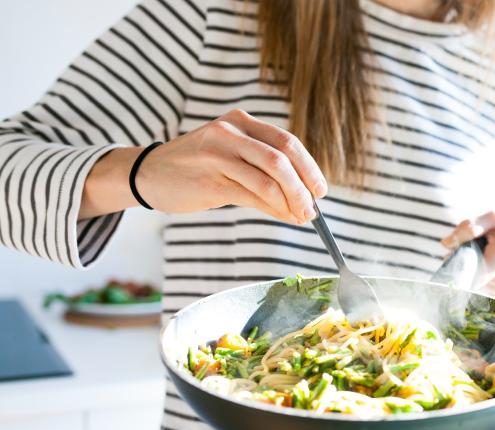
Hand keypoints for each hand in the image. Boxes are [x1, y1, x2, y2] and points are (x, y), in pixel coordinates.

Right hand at [82, 109, 325, 223]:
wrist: (147, 173)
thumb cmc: (197, 167)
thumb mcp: (231, 156)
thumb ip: (264, 169)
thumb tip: (304, 198)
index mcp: (241, 122)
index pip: (286, 142)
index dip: (309, 167)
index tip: (321, 190)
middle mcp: (230, 132)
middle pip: (282, 158)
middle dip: (303, 186)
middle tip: (313, 209)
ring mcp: (218, 154)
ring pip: (269, 179)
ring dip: (291, 202)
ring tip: (300, 216)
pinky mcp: (209, 179)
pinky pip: (251, 195)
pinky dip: (273, 209)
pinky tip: (283, 216)